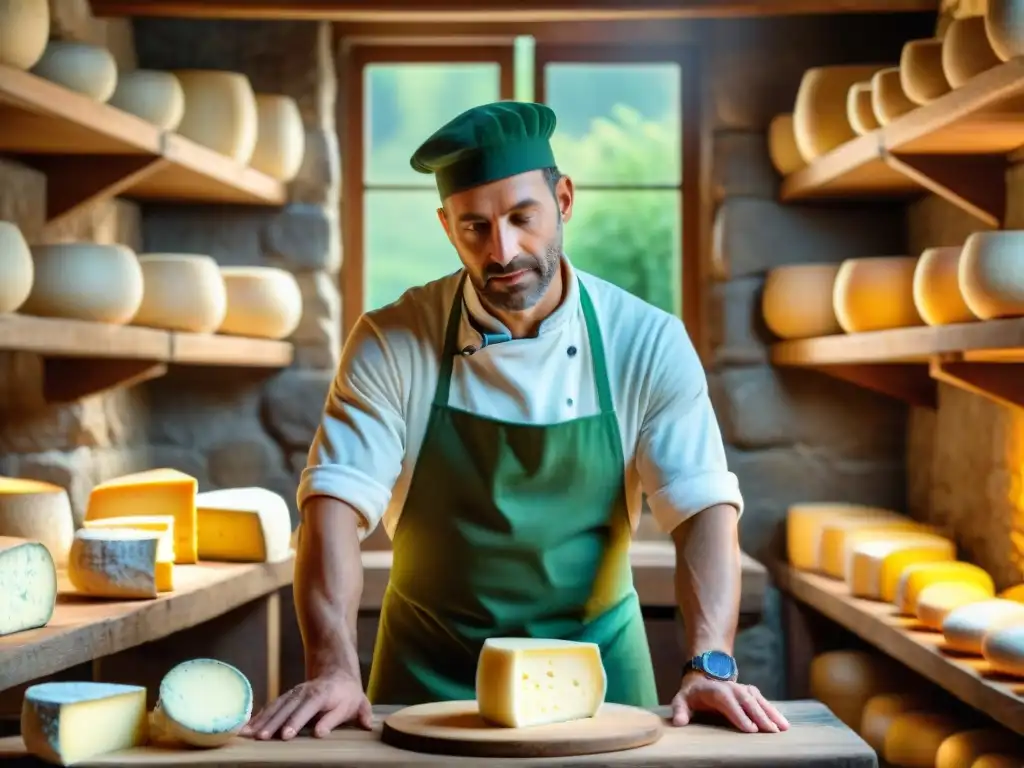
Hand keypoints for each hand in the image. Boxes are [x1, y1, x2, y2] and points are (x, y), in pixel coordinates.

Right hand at [241, 672, 372, 739]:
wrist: (338, 674)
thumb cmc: (348, 696)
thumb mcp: (355, 705)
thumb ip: (337, 718)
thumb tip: (320, 732)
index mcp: (322, 694)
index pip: (308, 708)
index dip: (296, 721)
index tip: (286, 735)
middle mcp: (305, 692)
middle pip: (287, 708)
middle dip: (273, 723)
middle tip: (261, 738)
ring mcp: (294, 693)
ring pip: (276, 707)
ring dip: (261, 720)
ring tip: (247, 734)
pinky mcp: (287, 697)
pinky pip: (271, 707)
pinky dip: (258, 717)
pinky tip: (247, 728)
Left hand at [670, 672, 789, 732]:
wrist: (702, 677)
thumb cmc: (692, 695)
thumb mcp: (681, 700)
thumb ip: (680, 710)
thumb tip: (679, 722)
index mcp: (714, 690)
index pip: (728, 702)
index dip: (739, 715)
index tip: (750, 729)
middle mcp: (731, 687)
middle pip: (746, 701)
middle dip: (759, 716)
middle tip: (770, 732)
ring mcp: (742, 688)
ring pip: (758, 700)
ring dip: (770, 713)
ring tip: (782, 728)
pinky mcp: (750, 692)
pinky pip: (763, 701)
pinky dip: (773, 711)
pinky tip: (783, 723)